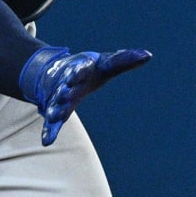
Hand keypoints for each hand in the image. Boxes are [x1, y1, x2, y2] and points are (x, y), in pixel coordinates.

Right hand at [20, 46, 151, 145]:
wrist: (56, 72)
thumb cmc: (87, 69)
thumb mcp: (105, 64)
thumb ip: (124, 61)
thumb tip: (148, 55)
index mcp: (79, 69)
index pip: (78, 69)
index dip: (77, 71)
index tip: (76, 74)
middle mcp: (65, 83)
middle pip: (64, 87)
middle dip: (64, 90)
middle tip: (63, 93)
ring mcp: (58, 97)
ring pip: (56, 104)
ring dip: (55, 109)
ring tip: (53, 115)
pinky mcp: (55, 111)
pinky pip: (51, 123)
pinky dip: (49, 131)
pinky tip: (47, 141)